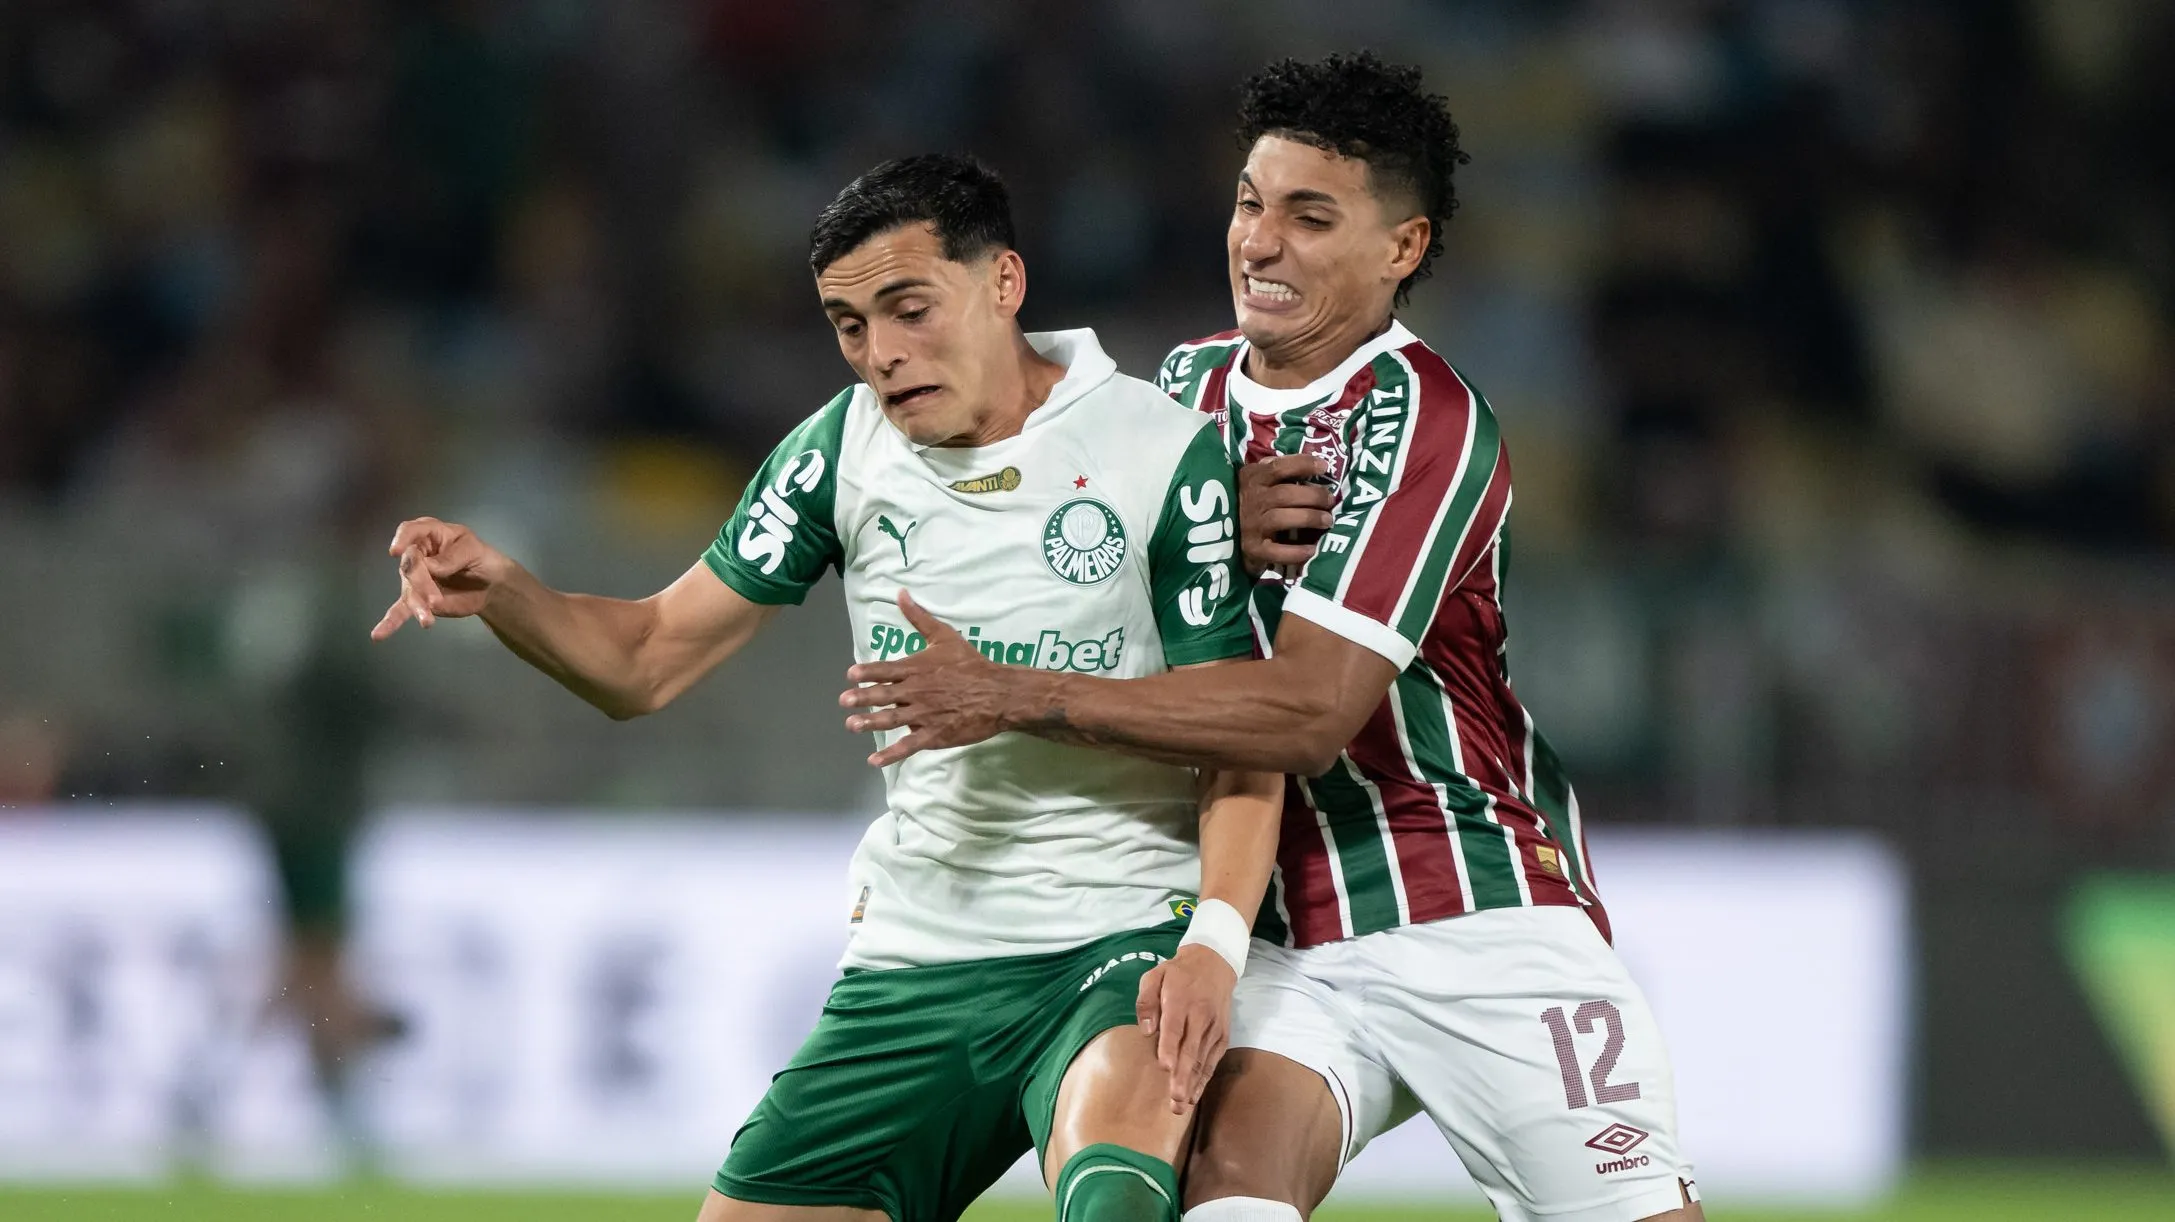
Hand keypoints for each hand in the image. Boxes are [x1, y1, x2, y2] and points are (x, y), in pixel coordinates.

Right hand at [369, 517, 509, 640]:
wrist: (490, 585)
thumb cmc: (481, 559)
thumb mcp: (473, 550)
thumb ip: (453, 557)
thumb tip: (430, 567)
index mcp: (429, 534)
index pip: (410, 531)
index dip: (402, 539)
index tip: (396, 552)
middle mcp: (417, 554)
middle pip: (409, 565)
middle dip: (420, 583)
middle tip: (436, 599)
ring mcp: (414, 579)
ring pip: (408, 590)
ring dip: (417, 606)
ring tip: (428, 621)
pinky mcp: (418, 600)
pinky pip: (400, 610)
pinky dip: (390, 622)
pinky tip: (378, 635)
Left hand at [839, 591, 1026, 765]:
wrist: (998, 694)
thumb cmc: (972, 664)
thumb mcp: (945, 636)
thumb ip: (919, 617)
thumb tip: (900, 593)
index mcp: (916, 668)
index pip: (885, 669)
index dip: (866, 672)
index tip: (850, 675)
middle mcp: (916, 692)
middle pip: (883, 695)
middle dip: (862, 698)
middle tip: (843, 702)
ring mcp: (924, 715)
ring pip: (891, 720)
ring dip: (870, 723)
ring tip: (852, 725)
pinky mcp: (934, 735)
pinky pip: (908, 745)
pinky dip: (891, 754)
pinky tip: (875, 761)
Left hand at [1135, 945, 1236, 1113]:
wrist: (1215, 964)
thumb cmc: (1178, 973)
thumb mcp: (1155, 975)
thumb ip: (1146, 1000)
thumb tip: (1146, 1030)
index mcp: (1181, 1000)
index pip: (1175, 1027)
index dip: (1169, 1048)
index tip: (1164, 1066)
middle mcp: (1201, 1016)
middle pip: (1191, 1049)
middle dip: (1183, 1075)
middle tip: (1175, 1098)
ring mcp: (1214, 1028)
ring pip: (1203, 1059)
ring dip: (1193, 1083)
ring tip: (1181, 1105)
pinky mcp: (1222, 1036)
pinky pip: (1212, 1060)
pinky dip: (1204, 1079)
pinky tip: (1194, 1095)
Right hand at [1239, 453, 1335, 575]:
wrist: (1224, 532)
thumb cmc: (1253, 500)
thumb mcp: (1260, 479)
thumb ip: (1279, 470)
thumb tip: (1315, 463)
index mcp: (1253, 478)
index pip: (1278, 467)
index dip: (1303, 464)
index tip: (1325, 467)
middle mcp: (1251, 500)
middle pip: (1285, 494)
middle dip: (1313, 496)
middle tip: (1330, 500)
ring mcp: (1251, 525)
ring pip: (1281, 518)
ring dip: (1309, 518)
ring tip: (1327, 521)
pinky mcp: (1253, 549)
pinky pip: (1276, 551)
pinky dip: (1295, 552)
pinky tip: (1311, 550)